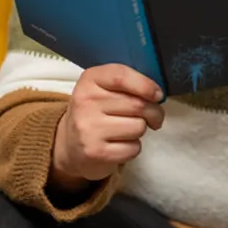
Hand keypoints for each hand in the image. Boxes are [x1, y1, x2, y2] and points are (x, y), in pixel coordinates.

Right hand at [51, 64, 164, 191]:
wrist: (70, 143)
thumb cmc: (96, 111)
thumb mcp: (103, 87)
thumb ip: (127, 83)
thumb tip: (157, 94)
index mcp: (89, 80)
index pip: (121, 76)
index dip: (146, 85)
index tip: (157, 95)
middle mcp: (85, 102)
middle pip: (138, 104)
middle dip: (154, 112)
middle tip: (152, 116)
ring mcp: (89, 128)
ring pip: (139, 127)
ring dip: (141, 130)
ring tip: (128, 129)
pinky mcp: (96, 152)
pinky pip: (133, 148)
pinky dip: (133, 148)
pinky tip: (120, 144)